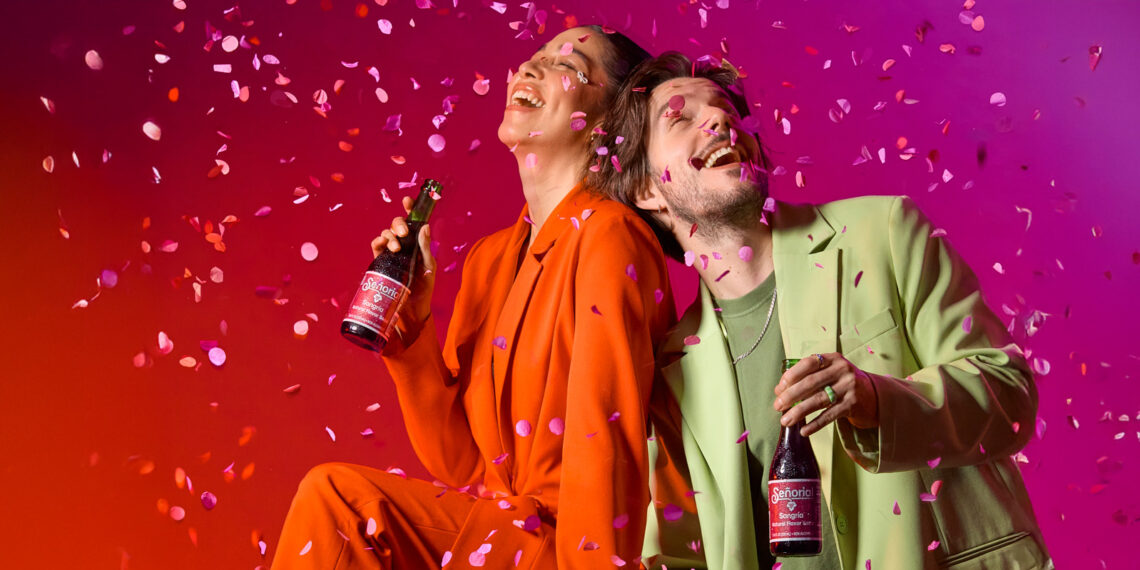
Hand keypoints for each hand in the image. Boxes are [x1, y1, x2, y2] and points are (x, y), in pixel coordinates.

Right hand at [369, 196, 435, 348]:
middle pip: (397, 225)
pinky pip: (376, 245)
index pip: (413, 222)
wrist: (412, 309)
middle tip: (404, 232)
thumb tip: (425, 226)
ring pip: (386, 233)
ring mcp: (391, 253)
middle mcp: (403, 245)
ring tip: (397, 246)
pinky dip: (378, 241)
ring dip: (389, 234)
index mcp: (417, 243)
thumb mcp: (429, 267)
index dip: (410, 209)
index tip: (408, 200)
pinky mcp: (381, 262)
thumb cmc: (424, 287)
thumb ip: (426, 247)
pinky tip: (384, 246)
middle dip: (398, 223)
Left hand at [773, 353, 879, 436]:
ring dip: (799, 412)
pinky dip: (815, 425)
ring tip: (785, 421)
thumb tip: (779, 390)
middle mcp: (842, 370)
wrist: (874, 396)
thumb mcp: (829, 374)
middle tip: (777, 406)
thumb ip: (806, 378)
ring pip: (818, 400)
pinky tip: (804, 431)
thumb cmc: (843, 383)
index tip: (779, 387)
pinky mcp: (853, 405)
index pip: (809, 363)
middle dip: (791, 395)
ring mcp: (849, 387)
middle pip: (811, 383)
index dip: (792, 375)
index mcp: (833, 359)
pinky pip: (829, 416)